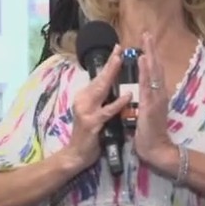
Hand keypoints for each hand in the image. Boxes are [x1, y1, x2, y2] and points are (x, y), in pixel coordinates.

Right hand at [64, 46, 130, 168]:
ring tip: (121, 62)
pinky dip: (118, 103)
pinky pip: (107, 111)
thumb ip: (100, 99)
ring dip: (111, 75)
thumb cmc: (90, 135)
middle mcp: (83, 100)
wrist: (77, 155)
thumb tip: (110, 85)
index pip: (99, 77)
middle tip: (120, 50)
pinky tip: (127, 95)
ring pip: (101, 90)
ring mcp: (86, 111)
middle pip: (100, 79)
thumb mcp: (94, 112)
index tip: (118, 49)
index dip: (109, 64)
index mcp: (85, 97)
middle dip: (110, 64)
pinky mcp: (92, 123)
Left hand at [134, 32, 177, 173]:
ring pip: (154, 72)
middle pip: (156, 67)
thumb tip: (142, 89)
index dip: (151, 56)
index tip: (147, 42)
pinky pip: (148, 84)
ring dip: (150, 54)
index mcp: (157, 94)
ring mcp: (157, 98)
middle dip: (152, 49)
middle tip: (147, 33)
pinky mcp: (152, 104)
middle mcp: (159, 93)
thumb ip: (146, 99)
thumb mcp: (147, 111)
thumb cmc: (149, 133)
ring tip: (146, 39)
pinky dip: (146, 70)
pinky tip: (144, 59)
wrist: (156, 148)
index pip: (154, 71)